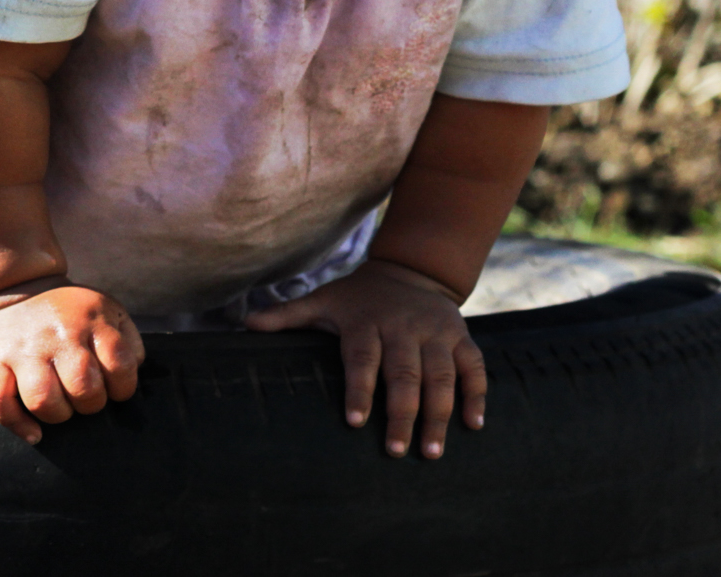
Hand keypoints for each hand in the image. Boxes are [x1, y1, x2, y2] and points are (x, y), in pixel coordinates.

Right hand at [0, 285, 143, 443]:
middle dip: (90, 403)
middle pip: (83, 387)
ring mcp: (24, 350)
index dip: (123, 386)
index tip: (114, 387)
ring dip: (57, 414)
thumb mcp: (105, 308)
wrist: (14, 285)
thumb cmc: (67, 309)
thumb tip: (132, 372)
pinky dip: (17, 423)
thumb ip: (127, 339)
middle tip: (84, 397)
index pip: (120, 366)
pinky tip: (33, 432)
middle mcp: (58, 336)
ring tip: (60, 407)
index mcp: (90, 321)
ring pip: (42, 400)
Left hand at [244, 258, 484, 459]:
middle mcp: (402, 328)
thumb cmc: (358, 296)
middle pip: (403, 374)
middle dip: (401, 414)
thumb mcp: (323, 300)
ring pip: (440, 376)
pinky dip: (476, 395)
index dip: (358, 388)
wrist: (410, 270)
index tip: (354, 421)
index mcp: (366, 322)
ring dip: (439, 414)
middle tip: (396, 450)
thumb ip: (288, 315)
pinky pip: (474, 368)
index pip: (361, 358)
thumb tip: (244, 325)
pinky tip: (474, 425)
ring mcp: (435, 334)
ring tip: (432, 451)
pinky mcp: (461, 337)